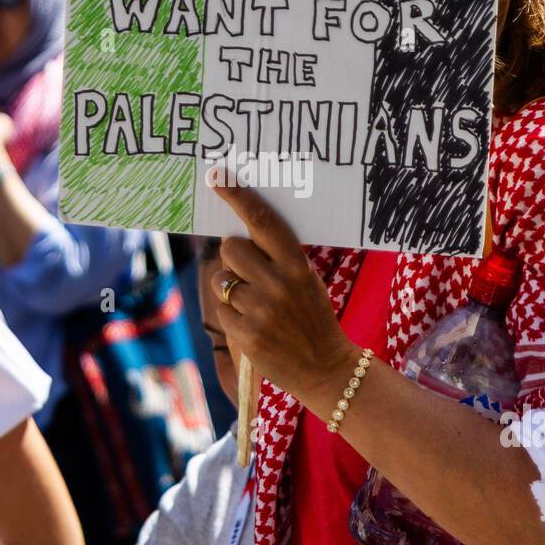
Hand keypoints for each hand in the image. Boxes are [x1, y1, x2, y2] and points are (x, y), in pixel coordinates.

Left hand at [210, 177, 356, 408]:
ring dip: (231, 289)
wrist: (326, 368)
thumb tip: (237, 235)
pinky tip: (255, 326)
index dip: (238, 196)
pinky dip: (233, 316)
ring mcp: (261, 311)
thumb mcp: (306, 280)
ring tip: (256, 305)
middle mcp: (278, 284)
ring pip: (220, 280)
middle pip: (231, 248)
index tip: (217, 176)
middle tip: (251, 274)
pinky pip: (221, 310)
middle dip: (234, 257)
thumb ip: (277, 258)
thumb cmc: (312, 317)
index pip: (262, 222)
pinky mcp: (247, 335)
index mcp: (297, 266)